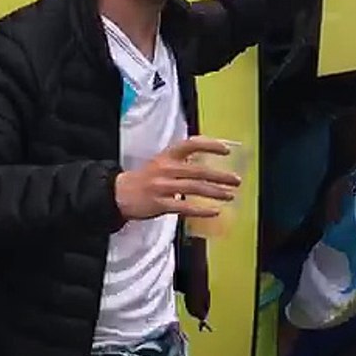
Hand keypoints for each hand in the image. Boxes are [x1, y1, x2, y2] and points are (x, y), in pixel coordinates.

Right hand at [115, 137, 241, 221]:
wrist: (119, 193)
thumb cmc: (146, 177)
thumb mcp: (162, 162)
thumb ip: (183, 161)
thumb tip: (210, 163)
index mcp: (167, 155)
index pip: (191, 144)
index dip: (210, 145)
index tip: (227, 150)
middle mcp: (165, 168)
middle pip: (198, 170)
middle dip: (220, 176)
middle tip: (236, 180)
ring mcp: (162, 187)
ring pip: (194, 188)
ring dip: (215, 192)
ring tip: (230, 195)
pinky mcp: (159, 204)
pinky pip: (184, 207)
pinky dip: (202, 210)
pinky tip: (214, 211)